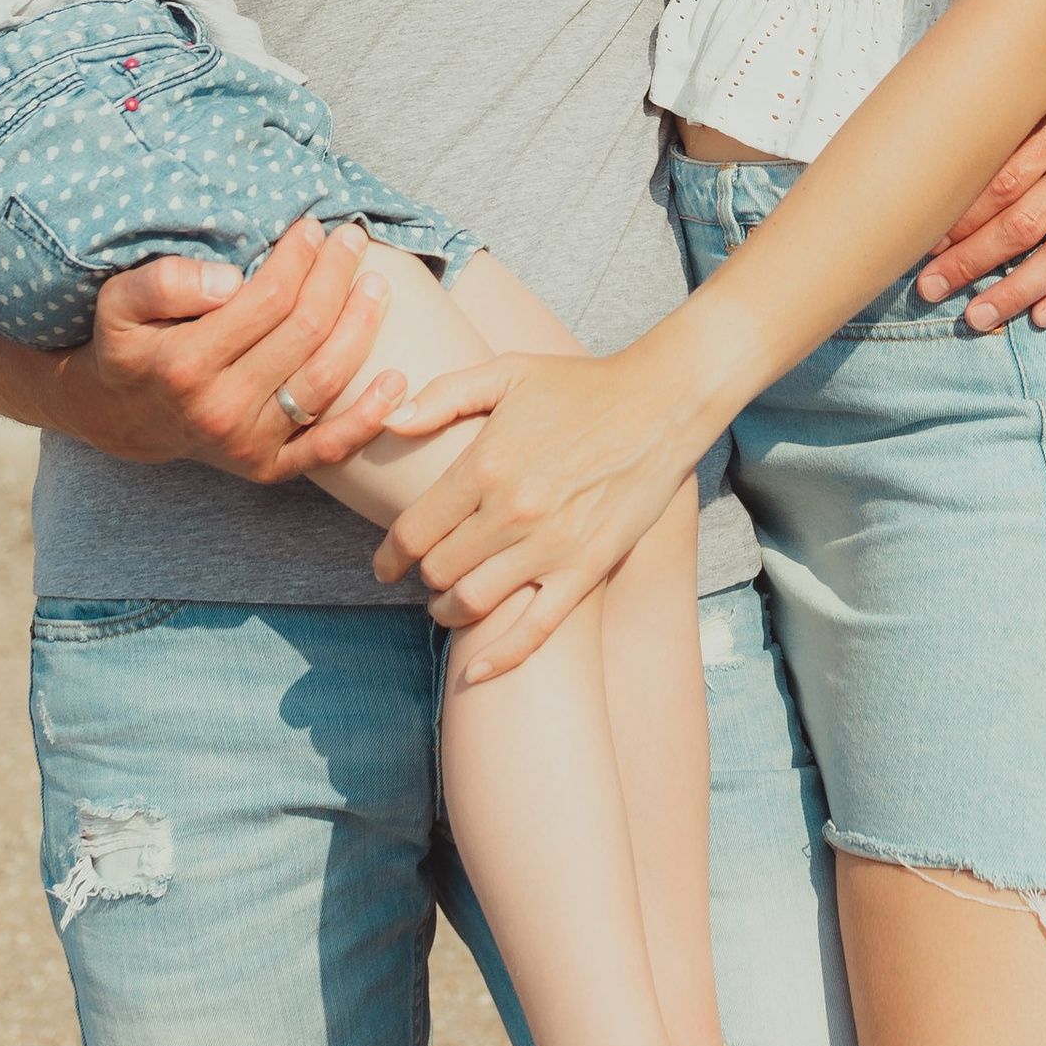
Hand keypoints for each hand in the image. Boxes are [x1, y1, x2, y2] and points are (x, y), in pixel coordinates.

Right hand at [69, 216, 404, 483]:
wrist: (120, 417)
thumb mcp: (119, 301)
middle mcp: (219, 410)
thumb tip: (230, 281)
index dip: (299, 258)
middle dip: (336, 278)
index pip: (268, 299)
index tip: (310, 228)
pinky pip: (328, 448)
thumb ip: (165, 281)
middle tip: (351, 240)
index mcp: (185, 364)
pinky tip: (398, 380)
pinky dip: (368, 418)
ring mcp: (247, 445)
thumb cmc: (129, 345)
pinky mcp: (268, 469)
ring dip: (362, 328)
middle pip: (304, 333)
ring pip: (324, 381)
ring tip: (377, 285)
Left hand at [369, 341, 697, 680]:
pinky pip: (534, 630)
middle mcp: (510, 511)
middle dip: (423, 578)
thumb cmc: (580, 386)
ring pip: (473, 602)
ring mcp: (549, 546)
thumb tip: (389, 423)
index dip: (389, 556)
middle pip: (438, 570)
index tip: (384, 566)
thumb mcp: (507, 372)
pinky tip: (474, 673)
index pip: (413, 531)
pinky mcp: (585, 569)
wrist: (661, 405)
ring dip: (448, 611)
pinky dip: (499, 658)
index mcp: (485, 464)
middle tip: (425, 575)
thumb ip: (442, 395)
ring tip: (447, 604)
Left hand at [914, 2, 1045, 331]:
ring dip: (1018, 290)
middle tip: (930, 286)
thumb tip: (946, 137)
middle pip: (1027, 222)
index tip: (924, 238)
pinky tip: (1041, 314)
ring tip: (977, 316)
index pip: (1005, 178)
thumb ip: (1015, 99)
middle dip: (973, 260)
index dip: (962, 215)